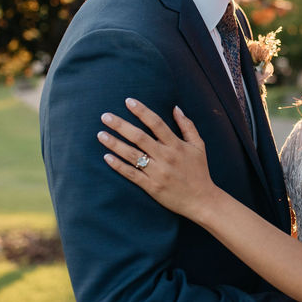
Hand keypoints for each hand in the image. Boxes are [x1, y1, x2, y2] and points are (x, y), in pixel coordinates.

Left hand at [98, 99, 218, 219]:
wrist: (201, 200)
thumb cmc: (199, 171)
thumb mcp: (198, 146)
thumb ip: (187, 126)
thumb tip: (176, 108)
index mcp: (176, 145)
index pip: (156, 123)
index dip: (142, 111)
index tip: (128, 101)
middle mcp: (166, 157)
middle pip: (139, 137)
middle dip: (121, 125)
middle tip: (105, 116)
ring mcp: (157, 172)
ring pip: (132, 155)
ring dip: (115, 144)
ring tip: (100, 134)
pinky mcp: (151, 186)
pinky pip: (131, 174)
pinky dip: (118, 165)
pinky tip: (106, 157)